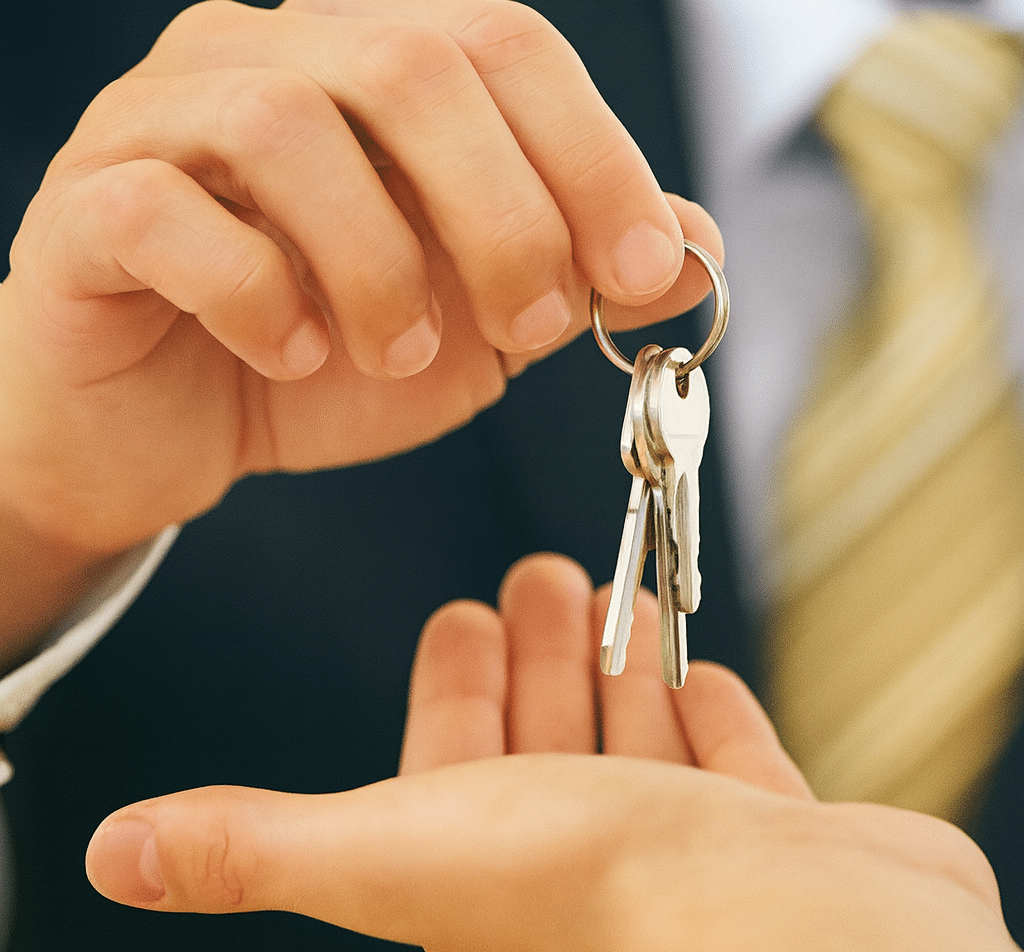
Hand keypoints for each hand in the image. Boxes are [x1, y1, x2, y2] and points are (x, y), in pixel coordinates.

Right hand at [0, 0, 719, 558]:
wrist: (173, 427)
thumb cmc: (320, 362)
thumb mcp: (478, 329)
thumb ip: (574, 277)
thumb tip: (693, 250)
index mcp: (370, 71)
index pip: (505, 46)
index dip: (591, 155)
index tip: (641, 268)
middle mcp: (267, 61)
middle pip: (412, 66)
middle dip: (503, 214)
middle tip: (526, 326)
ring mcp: (162, 122)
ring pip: (286, 128)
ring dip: (379, 266)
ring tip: (401, 356)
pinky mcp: (89, 207)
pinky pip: (167, 214)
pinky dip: (256, 295)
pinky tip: (295, 352)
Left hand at [85, 555, 1023, 951]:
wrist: (802, 948)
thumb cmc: (604, 897)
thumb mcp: (400, 846)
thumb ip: (262, 846)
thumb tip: (116, 855)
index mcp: (491, 856)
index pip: (455, 753)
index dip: (452, 684)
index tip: (456, 612)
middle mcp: (588, 860)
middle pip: (549, 736)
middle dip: (536, 651)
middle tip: (536, 575)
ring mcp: (693, 853)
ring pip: (636, 741)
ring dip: (615, 670)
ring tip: (610, 603)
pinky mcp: (780, 842)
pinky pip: (732, 768)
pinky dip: (708, 720)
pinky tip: (697, 678)